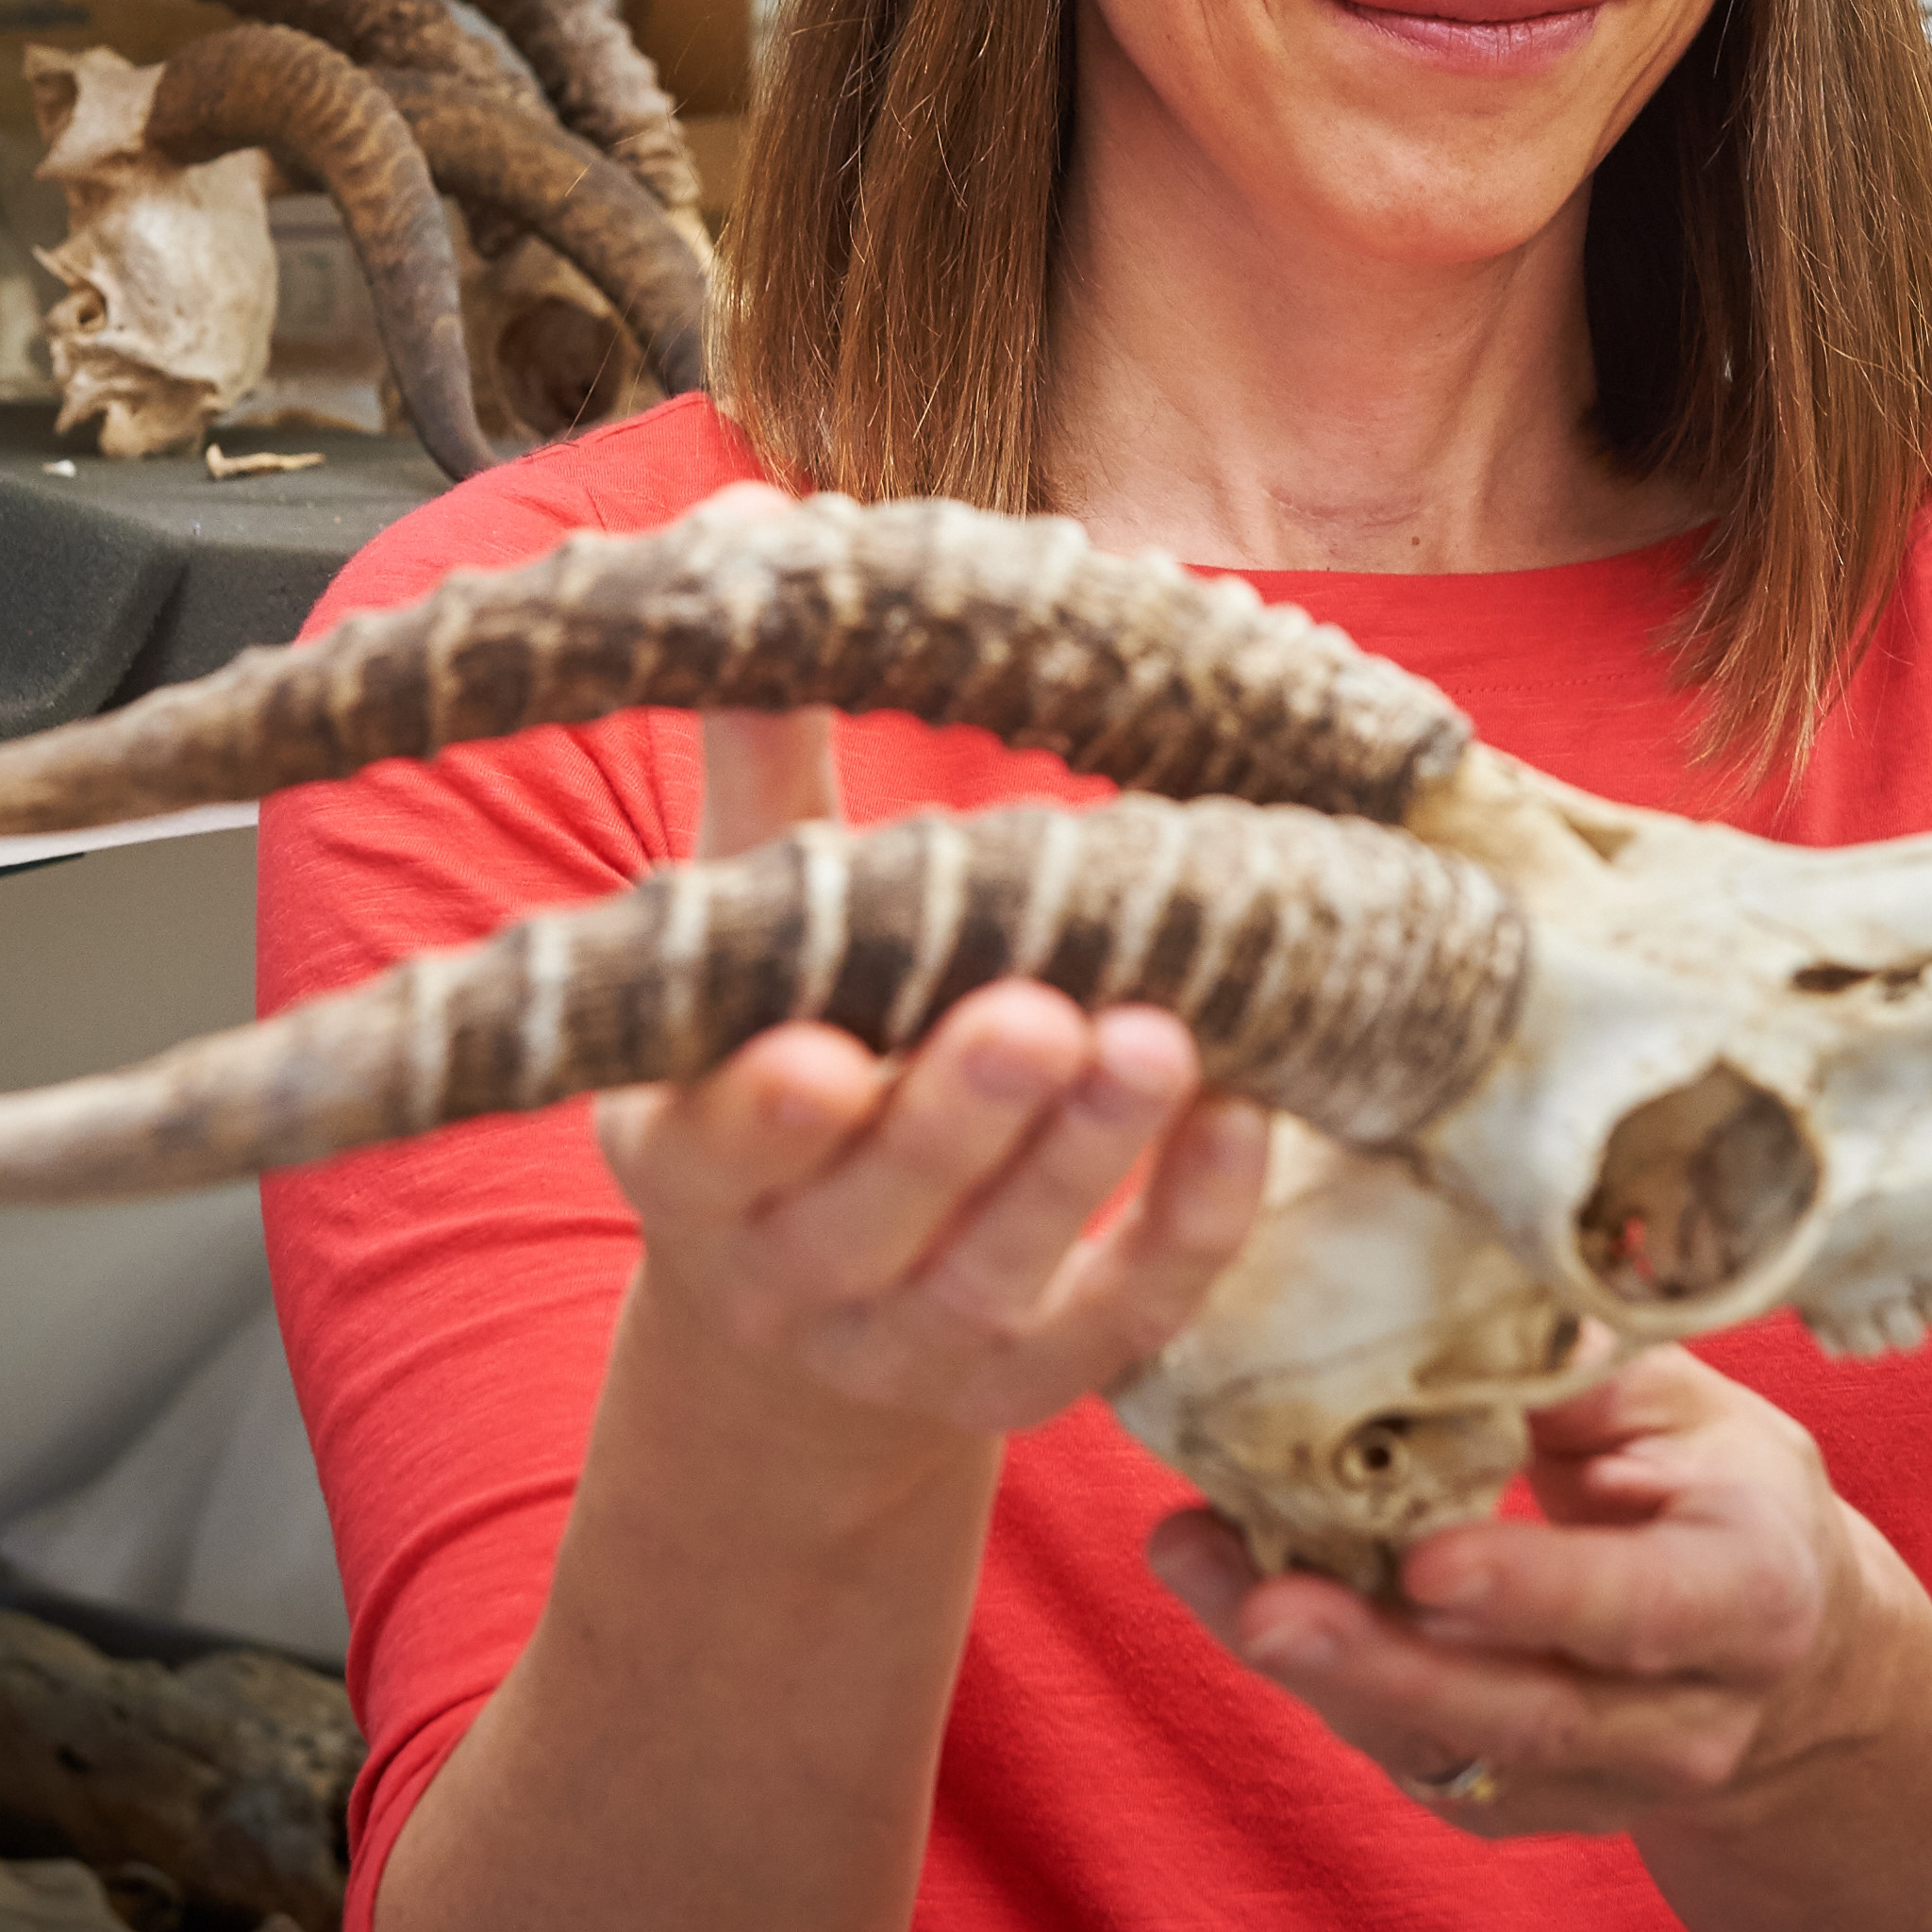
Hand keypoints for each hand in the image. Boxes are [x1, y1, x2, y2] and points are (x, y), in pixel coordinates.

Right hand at [588, 710, 1272, 1442]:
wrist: (804, 1328)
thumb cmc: (784, 1063)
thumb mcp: (742, 947)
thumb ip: (757, 780)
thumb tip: (754, 550)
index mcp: (687, 1163)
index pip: (711, 1151)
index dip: (762, 1117)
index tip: (822, 1059)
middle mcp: (787, 1272)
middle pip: (870, 1215)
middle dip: (956, 1121)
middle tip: (1041, 1018)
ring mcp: (912, 1343)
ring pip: (998, 1273)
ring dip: (1082, 1159)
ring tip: (1156, 1041)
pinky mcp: (1029, 1381)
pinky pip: (1116, 1321)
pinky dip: (1185, 1230)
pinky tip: (1245, 1116)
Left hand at [1147, 1346, 1911, 1838]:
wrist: (1778, 1653)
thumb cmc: (1720, 1489)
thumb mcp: (1689, 1409)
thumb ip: (1587, 1372)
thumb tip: (1465, 1294)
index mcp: (1749, 1594)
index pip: (1641, 1607)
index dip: (1535, 1593)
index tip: (1426, 1561)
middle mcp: (1683, 1716)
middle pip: (1523, 1708)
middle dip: (1381, 1663)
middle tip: (1262, 1606)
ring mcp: (1596, 1778)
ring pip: (1442, 1744)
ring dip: (1313, 1666)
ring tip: (1196, 1567)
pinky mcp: (1515, 1799)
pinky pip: (1403, 1752)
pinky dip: (1314, 1676)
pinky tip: (1225, 1588)